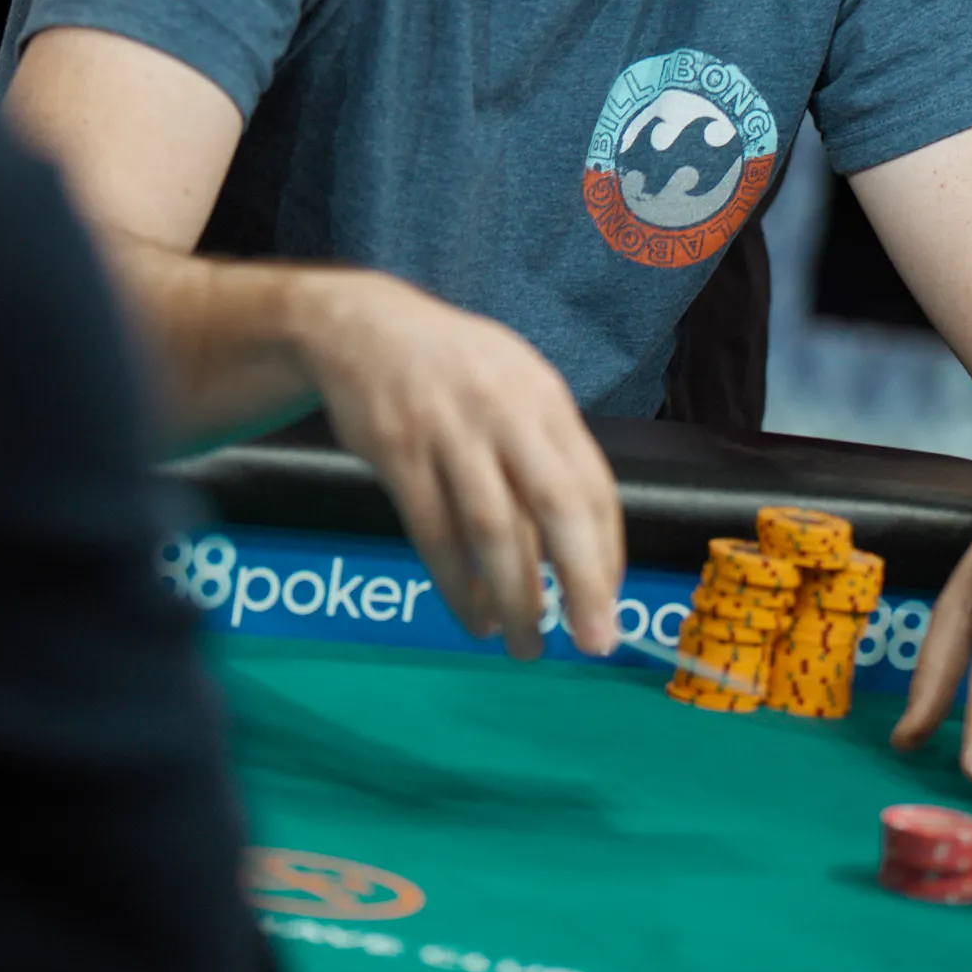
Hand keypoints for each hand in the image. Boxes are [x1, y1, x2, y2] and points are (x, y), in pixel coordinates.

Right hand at [296, 270, 622, 661]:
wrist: (361, 327)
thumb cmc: (456, 370)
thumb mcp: (517, 385)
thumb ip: (550, 450)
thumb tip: (588, 544)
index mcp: (545, 398)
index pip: (592, 484)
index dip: (606, 551)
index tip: (610, 604)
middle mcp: (505, 412)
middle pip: (554, 505)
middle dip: (581, 580)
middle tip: (595, 642)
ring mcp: (449, 432)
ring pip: (490, 530)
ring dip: (514, 596)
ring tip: (525, 644)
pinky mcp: (397, 453)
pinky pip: (432, 534)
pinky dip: (456, 584)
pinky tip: (472, 617)